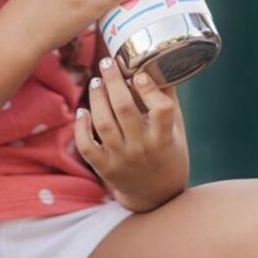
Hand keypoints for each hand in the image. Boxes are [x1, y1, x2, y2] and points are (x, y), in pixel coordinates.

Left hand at [76, 57, 188, 212]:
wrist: (157, 195)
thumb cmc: (169, 150)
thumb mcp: (176, 126)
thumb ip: (167, 97)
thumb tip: (157, 62)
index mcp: (164, 137)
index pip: (160, 109)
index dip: (149, 88)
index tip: (139, 72)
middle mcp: (142, 148)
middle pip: (124, 109)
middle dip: (113, 81)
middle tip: (107, 62)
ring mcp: (121, 159)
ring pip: (103, 123)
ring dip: (97, 97)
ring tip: (96, 81)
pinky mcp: (104, 168)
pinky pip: (87, 146)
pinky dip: (81, 127)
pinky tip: (83, 110)